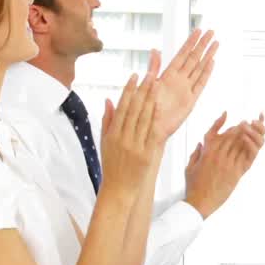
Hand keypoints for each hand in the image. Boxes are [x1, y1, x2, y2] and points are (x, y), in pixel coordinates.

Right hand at [98, 52, 160, 195]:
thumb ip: (108, 120)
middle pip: (133, 110)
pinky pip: (151, 134)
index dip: (129, 91)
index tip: (134, 76)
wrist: (119, 189)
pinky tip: (160, 107)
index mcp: (112, 134)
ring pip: (143, 119)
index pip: (122, 108)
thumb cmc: (112, 165)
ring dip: (150, 100)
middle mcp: (122, 139)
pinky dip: (155, 119)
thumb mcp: (105, 142)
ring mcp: (134, 147)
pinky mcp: (146, 155)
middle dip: (142, 90)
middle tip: (150, 74)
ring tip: (157, 85)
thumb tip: (109, 99)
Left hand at [153, 29, 218, 140]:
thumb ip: (154, 67)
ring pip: (199, 68)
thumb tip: (155, 49)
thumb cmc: (143, 108)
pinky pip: (200, 84)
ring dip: (208, 56)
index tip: (198, 30)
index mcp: (167, 75)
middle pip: (193, 58)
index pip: (182, 54)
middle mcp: (178, 80)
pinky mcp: (191, 101)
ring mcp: (186, 89)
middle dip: (202, 45)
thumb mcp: (147, 84)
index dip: (190, 42)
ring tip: (216, 43)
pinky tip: (212, 62)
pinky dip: (206, 73)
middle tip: (212, 32)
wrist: (149, 129)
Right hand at [185, 112, 264, 219]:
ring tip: (251, 129)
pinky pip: (246, 157)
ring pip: (240, 144)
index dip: (222, 123)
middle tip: (244, 123)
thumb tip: (200, 144)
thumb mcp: (190, 167)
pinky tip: (253, 143)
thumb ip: (196, 153)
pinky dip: (250, 148)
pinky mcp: (236, 172)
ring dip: (246, 135)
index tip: (227, 116)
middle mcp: (218, 155)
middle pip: (231, 135)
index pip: (216, 132)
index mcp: (206, 152)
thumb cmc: (193, 186)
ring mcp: (228, 163)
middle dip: (239, 128)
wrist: (200, 202)